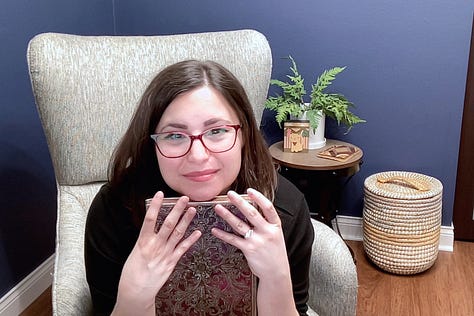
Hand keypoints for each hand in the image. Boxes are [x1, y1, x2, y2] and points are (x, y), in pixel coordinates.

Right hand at [113, 191, 201, 314]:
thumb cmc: (132, 272)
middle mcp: (155, 246)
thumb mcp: (135, 251)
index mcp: (143, 242)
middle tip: (185, 198)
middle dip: (177, 210)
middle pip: (168, 224)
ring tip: (193, 210)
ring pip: (178, 234)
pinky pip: (183, 249)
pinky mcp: (171, 263)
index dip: (155, 205)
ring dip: (186, 221)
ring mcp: (165, 254)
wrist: (135, 291)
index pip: (149, 219)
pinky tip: (198, 232)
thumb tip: (150, 225)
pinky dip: (191, 240)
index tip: (160, 194)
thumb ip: (145, 238)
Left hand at [211, 188, 289, 280]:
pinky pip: (233, 239)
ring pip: (239, 224)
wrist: (276, 273)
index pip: (268, 207)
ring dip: (227, 215)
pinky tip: (215, 230)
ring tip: (218, 207)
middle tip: (230, 194)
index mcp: (275, 226)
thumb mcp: (276, 235)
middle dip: (239, 202)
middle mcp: (267, 231)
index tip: (249, 191)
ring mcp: (257, 241)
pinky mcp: (248, 249)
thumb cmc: (275, 253)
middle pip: (251, 213)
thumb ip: (266, 224)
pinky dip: (223, 234)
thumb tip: (251, 210)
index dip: (259, 198)